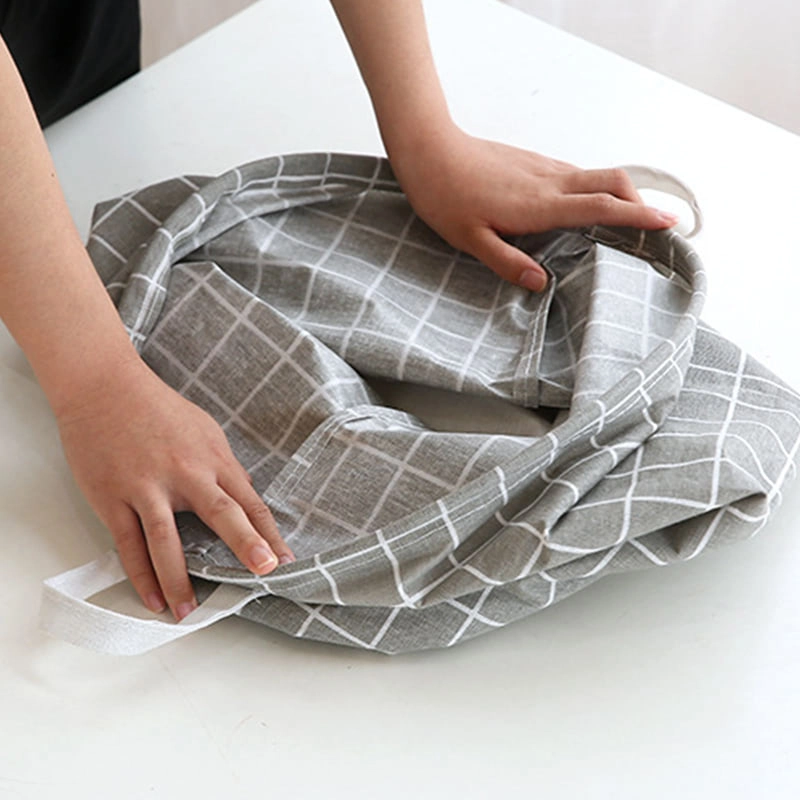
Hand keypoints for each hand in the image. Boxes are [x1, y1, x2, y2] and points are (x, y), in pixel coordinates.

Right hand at [55, 361, 293, 619]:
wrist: (104, 387)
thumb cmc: (157, 408)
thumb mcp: (204, 430)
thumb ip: (223, 466)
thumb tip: (243, 495)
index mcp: (212, 458)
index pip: (248, 501)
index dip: (268, 532)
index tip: (284, 560)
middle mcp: (185, 473)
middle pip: (221, 513)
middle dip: (246, 543)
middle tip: (263, 571)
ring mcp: (147, 486)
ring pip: (168, 540)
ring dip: (180, 579)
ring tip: (190, 612)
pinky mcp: (113, 497)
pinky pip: (129, 543)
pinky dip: (140, 574)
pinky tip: (152, 597)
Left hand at [390, 127, 678, 290]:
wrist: (429, 149)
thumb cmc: (445, 196)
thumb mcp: (469, 240)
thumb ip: (507, 261)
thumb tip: (542, 284)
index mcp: (539, 204)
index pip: (601, 207)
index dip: (639, 216)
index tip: (670, 224)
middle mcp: (550, 181)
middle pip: (614, 182)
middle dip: (642, 202)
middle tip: (659, 225)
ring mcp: (544, 168)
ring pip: (598, 175)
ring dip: (622, 195)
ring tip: (632, 221)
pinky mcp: (535, 163)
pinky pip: (577, 175)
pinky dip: (597, 190)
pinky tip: (588, 209)